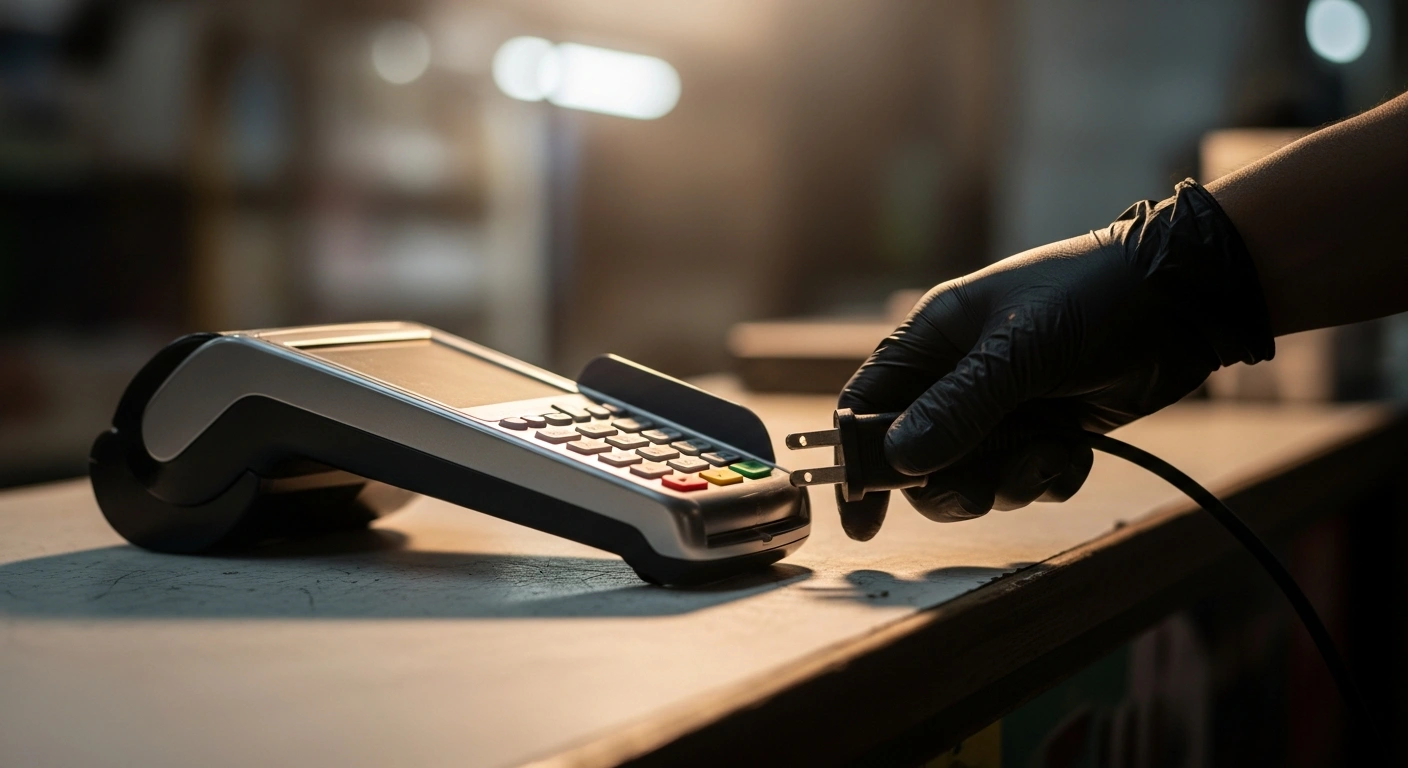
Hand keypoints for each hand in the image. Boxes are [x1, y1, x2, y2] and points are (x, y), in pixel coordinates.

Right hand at [835, 180, 1273, 539]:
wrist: (1184, 299)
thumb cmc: (1092, 300)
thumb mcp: (1019, 350)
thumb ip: (957, 407)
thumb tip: (899, 462)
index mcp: (932, 341)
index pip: (866, 405)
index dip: (856, 460)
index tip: (863, 518)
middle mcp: (958, 377)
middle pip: (917, 457)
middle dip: (948, 483)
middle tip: (978, 489)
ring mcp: (1004, 407)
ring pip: (972, 476)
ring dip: (1009, 481)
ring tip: (1049, 454)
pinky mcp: (1047, 430)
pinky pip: (1025, 479)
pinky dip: (1049, 476)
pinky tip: (1076, 450)